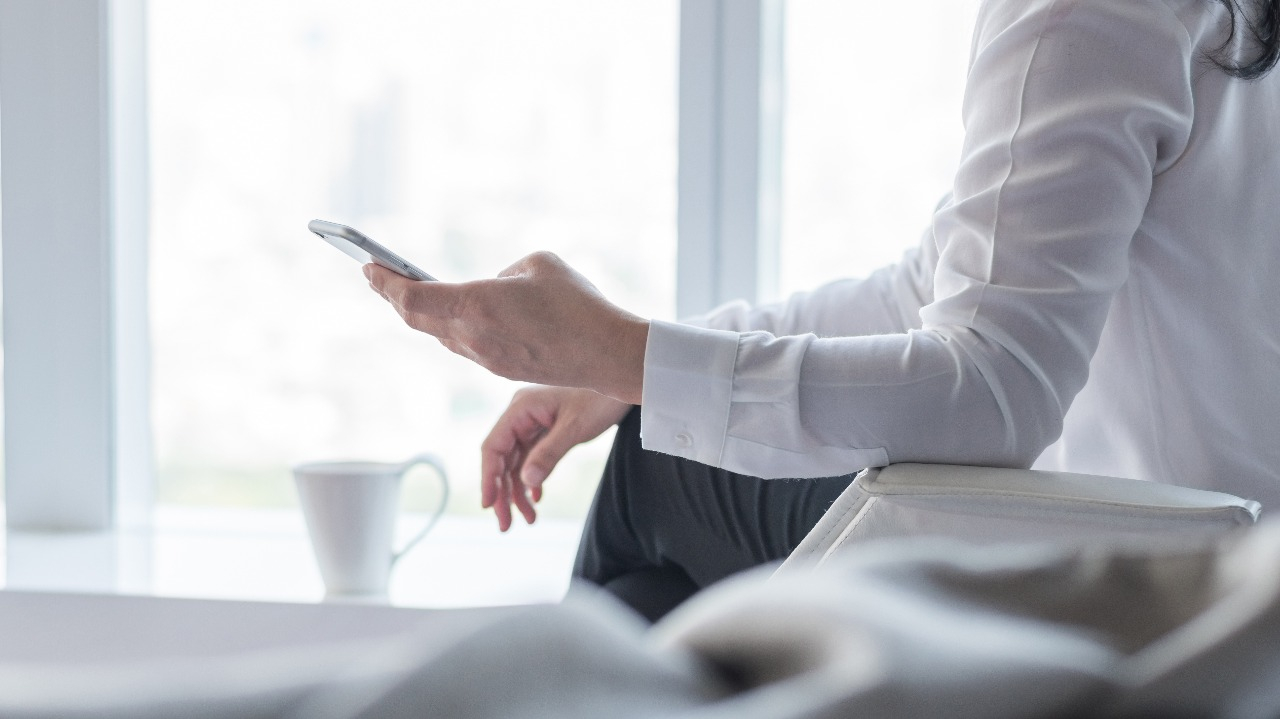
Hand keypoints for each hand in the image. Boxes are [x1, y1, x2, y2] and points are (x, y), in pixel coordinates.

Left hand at [364, 252, 648, 403]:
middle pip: (416, 320)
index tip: (370, 266)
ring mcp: (486, 358)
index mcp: (476, 306)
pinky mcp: (502, 369)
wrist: (608, 355)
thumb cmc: (579, 303)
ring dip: (421, 314)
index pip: (411, 298)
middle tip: (377, 276)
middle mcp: (473, 337)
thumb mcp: (538, 264)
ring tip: (409, 294)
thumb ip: (502, 274)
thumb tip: (492, 289)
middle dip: (392, 296)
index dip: (384, 282)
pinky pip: (464, 345)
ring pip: (439, 335)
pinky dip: (448, 327)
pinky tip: (452, 316)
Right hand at [480, 385, 630, 530]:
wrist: (623, 381)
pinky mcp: (546, 429)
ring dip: (518, 491)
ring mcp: (533, 422)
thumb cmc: (600, 399)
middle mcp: (521, 415)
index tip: (488, 506)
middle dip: (503, 493)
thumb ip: (549, 454)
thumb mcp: (575, 428)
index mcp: (521, 408)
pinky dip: (532, 479)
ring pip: (516, 463)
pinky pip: (531, 458)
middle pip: (502, 459)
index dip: (488, 478)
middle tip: (507, 525)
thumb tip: (526, 483)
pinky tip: (536, 499)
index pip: (493, 447)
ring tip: (529, 519)